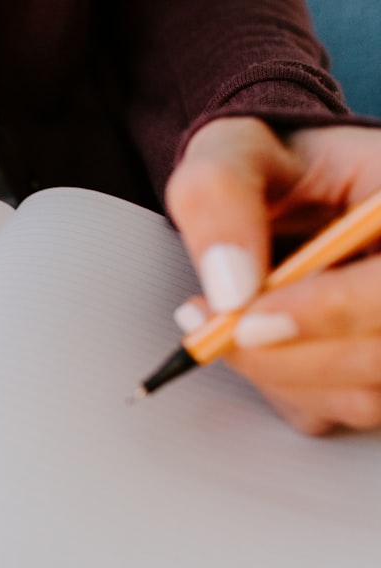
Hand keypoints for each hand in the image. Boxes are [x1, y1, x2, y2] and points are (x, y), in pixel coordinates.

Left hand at [165, 117, 380, 433]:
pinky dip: (284, 389)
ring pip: (365, 394)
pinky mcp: (377, 370)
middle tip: (208, 324)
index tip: (248, 320)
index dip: (331, 309)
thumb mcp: (230, 153)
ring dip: (278, 372)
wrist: (280, 189)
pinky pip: (339, 410)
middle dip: (285, 352)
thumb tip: (230, 288)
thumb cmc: (268, 164)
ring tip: (219, 322)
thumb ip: (219, 199)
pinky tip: (252, 342)